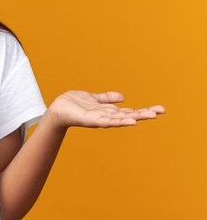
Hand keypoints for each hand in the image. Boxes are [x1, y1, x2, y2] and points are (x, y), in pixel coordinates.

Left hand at [47, 90, 164, 129]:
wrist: (57, 109)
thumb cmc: (74, 104)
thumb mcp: (94, 98)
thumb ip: (107, 98)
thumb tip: (123, 97)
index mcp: (109, 111)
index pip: (130, 111)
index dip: (144, 110)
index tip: (160, 109)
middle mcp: (107, 117)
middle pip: (129, 115)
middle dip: (144, 114)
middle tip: (161, 112)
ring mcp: (100, 119)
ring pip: (121, 119)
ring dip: (135, 118)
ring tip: (149, 116)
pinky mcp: (91, 120)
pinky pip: (107, 121)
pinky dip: (119, 121)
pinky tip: (130, 122)